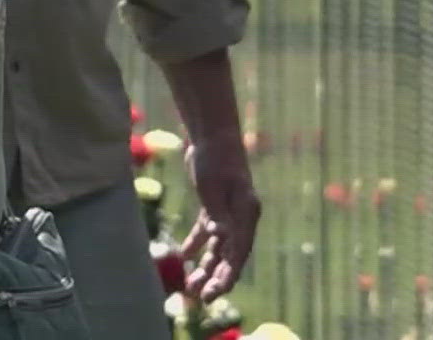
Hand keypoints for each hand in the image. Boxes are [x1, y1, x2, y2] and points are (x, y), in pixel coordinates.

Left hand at [180, 135, 260, 301]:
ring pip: (218, 247)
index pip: (239, 252)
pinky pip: (207, 231)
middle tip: (201, 298)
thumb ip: (217, 212)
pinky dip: (197, 243)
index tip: (217, 292)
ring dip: (206, 266)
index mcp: (246, 213)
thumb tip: (218, 236)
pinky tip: (185, 256)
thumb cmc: (215, 158)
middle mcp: (241, 216)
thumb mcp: (212, 186)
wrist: (212, 135)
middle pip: (230, 254)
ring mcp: (229, 212)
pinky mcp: (215, 206)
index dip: (228, 274)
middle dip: (216, 277)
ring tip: (191, 286)